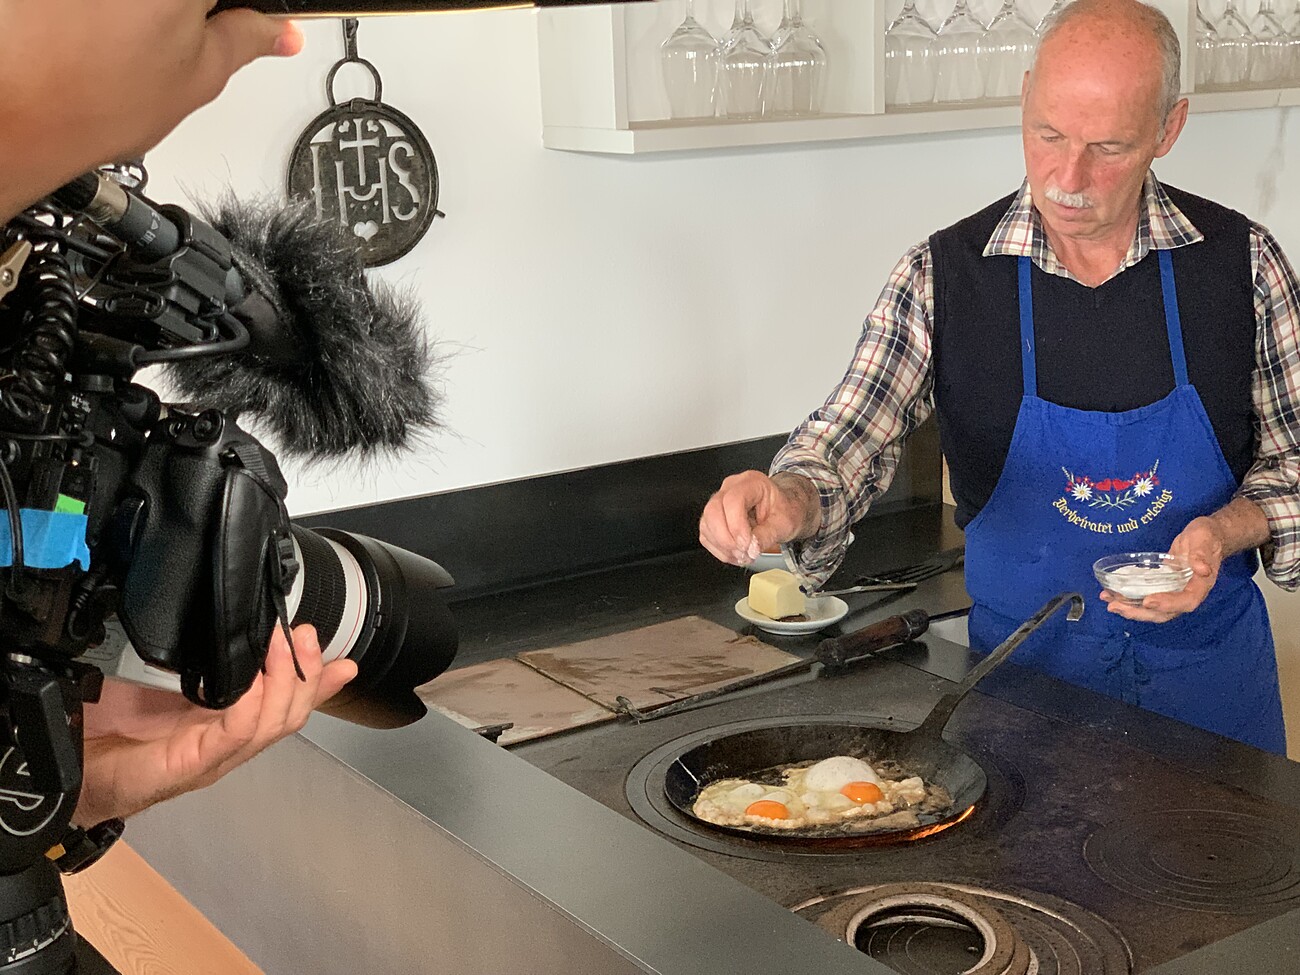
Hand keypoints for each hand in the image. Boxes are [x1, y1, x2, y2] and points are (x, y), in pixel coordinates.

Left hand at [0, 0, 302, 221]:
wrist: (15, 111)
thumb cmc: (94, 99)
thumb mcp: (200, 76)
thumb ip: (248, 38)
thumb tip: (281, 31)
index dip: (252, 7)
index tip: (254, 19)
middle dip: (197, 11)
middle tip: (184, 33)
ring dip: (142, 12)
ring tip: (129, 34)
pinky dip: (106, 12)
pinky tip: (97, 26)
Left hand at [74, 624, 356, 825]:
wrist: (64, 769)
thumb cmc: (107, 732)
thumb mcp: (165, 683)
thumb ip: (208, 662)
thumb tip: (239, 631)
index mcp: (226, 725)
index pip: (289, 705)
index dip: (320, 683)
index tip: (340, 658)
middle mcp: (226, 746)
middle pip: (290, 715)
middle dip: (306, 673)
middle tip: (304, 636)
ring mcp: (211, 759)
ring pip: (272, 726)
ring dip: (284, 683)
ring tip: (283, 646)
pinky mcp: (188, 765)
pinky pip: (234, 736)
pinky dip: (251, 707)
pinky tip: (253, 684)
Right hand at [699, 471, 818, 565]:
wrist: (785, 510)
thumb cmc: (785, 510)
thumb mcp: (785, 523)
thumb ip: (767, 535)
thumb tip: (751, 548)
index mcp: (752, 483)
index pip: (733, 500)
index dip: (737, 525)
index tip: (747, 544)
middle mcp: (731, 488)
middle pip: (713, 510)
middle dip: (726, 538)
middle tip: (743, 553)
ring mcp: (719, 501)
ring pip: (707, 524)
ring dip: (722, 546)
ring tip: (742, 556)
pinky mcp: (713, 517)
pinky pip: (706, 534)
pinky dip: (718, 549)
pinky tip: (734, 554)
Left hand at [1100, 516, 1223, 622]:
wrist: (1206, 537)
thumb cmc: (1206, 537)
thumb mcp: (1204, 539)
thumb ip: (1202, 554)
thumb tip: (1202, 570)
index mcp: (1201, 586)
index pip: (1186, 602)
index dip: (1168, 604)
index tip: (1147, 600)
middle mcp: (1187, 594)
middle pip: (1165, 612)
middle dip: (1139, 612)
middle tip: (1115, 606)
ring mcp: (1174, 592)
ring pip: (1153, 609)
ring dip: (1131, 609)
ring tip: (1109, 603)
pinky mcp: (1163, 587)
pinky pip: (1147, 597)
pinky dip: (1130, 599)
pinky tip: (1112, 594)